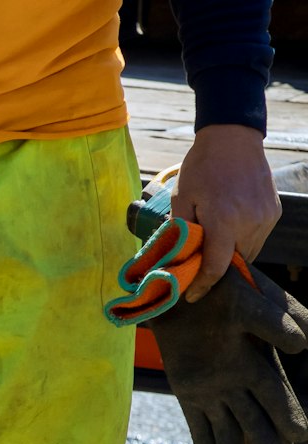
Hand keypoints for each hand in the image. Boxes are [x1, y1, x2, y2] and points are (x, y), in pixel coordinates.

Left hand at [173, 123, 280, 302]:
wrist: (233, 139)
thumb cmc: (201, 168)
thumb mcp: (181, 199)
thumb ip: (181, 232)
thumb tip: (177, 260)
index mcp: (224, 221)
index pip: (216, 268)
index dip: (202, 286)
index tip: (191, 296)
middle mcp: (250, 223)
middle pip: (234, 264)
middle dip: (216, 273)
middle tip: (197, 272)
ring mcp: (266, 218)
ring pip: (248, 253)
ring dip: (230, 258)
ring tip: (212, 252)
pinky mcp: (273, 212)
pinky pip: (257, 239)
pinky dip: (242, 243)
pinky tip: (228, 234)